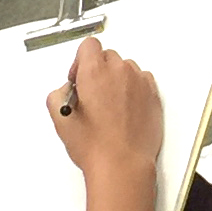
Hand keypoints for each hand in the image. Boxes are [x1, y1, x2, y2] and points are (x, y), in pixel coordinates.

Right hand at [45, 37, 162, 173]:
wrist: (123, 165)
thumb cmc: (95, 146)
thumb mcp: (61, 119)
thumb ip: (57, 95)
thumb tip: (66, 91)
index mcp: (95, 71)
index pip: (89, 45)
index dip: (80, 61)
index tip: (78, 79)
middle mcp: (120, 71)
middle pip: (107, 56)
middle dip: (97, 72)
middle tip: (91, 97)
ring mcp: (140, 82)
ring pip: (125, 69)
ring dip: (116, 80)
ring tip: (109, 108)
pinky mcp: (153, 95)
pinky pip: (141, 81)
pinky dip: (133, 90)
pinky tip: (124, 111)